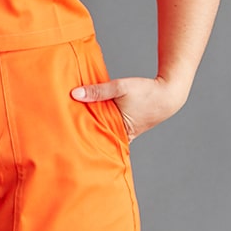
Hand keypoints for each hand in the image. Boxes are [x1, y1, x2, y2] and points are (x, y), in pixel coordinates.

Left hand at [70, 75, 187, 140]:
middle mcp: (122, 136)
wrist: (168, 95)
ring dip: (91, 129)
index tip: (64, 142)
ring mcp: (125, 134)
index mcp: (120, 132)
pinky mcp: (127, 128)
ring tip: (70, 128)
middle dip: (83, 137)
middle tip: (61, 136)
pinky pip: (110, 128)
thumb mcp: (120, 88)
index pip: (95, 141)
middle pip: (98, 138)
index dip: (80, 141)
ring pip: (104, 133)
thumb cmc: (147, 92)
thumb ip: (98, 90)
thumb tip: (75, 94)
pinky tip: (87, 120)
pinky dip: (100, 124)